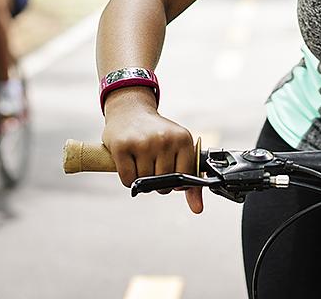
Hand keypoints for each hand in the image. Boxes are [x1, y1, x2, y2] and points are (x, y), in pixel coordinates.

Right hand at [101, 87, 202, 213]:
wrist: (131, 111)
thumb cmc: (157, 134)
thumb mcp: (178, 148)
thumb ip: (190, 180)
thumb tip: (197, 209)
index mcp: (183, 139)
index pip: (184, 180)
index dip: (176, 183)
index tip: (169, 173)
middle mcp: (164, 139)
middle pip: (163, 184)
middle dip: (157, 182)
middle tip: (152, 166)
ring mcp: (143, 142)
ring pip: (145, 183)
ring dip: (141, 179)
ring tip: (140, 160)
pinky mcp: (122, 146)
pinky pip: (128, 180)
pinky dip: (128, 179)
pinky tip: (129, 163)